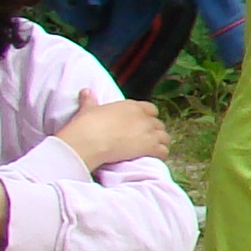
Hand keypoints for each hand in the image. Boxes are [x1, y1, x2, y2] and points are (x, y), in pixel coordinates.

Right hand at [53, 87, 168, 171]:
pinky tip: (155, 158)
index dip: (148, 117)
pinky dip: (161, 155)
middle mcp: (143, 117)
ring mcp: (149, 132)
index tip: (142, 124)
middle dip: (154, 131)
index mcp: (131, 106)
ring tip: (153, 150)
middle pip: (158, 124)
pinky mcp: (150, 147)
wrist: (90, 140)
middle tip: (146, 139)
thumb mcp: (88, 109)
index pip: (150, 109)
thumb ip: (90, 100)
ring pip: (164, 137)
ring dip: (160, 143)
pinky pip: (163, 151)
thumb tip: (86, 91)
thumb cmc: (88, 124)